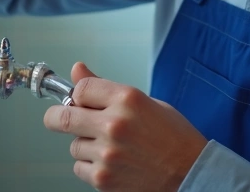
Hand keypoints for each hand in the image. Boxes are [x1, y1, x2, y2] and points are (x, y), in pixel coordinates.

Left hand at [43, 62, 207, 191]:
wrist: (191, 173)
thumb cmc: (173, 137)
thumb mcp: (145, 102)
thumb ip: (106, 88)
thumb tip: (77, 70)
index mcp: (127, 98)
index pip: (80, 88)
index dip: (79, 95)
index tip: (81, 101)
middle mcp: (114, 124)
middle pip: (62, 116)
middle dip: (58, 117)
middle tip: (62, 119)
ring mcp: (107, 153)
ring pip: (73, 145)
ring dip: (85, 145)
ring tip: (111, 147)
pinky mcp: (103, 179)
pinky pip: (80, 168)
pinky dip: (91, 166)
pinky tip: (113, 164)